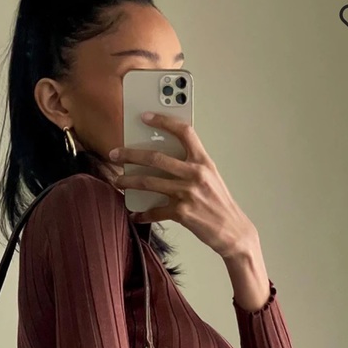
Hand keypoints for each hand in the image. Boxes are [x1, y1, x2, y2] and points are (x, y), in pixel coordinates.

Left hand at [109, 112, 257, 259]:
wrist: (233, 230)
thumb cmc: (219, 203)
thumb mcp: (210, 177)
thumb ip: (190, 165)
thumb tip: (161, 158)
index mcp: (203, 161)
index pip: (184, 132)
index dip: (163, 121)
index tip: (144, 117)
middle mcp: (195, 174)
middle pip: (155, 157)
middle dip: (130, 154)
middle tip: (114, 154)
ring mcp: (187, 193)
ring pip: (149, 182)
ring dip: (128, 181)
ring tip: (118, 180)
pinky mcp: (181, 213)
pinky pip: (154, 211)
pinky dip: (141, 214)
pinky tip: (134, 214)